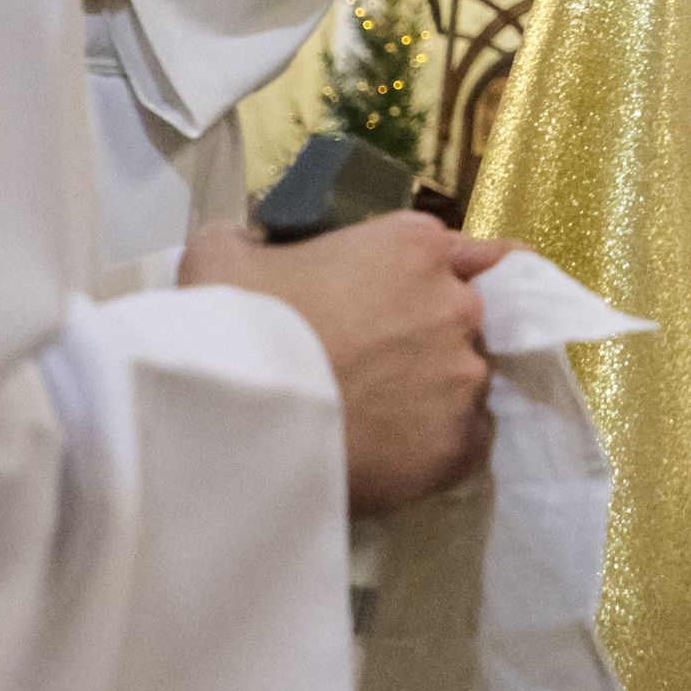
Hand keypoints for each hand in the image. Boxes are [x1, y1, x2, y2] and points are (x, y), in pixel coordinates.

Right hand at [183, 213, 512, 511]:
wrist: (230, 418)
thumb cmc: (233, 324)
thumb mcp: (225, 254)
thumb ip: (254, 238)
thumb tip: (254, 244)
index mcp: (415, 245)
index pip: (461, 255)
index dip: (428, 283)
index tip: (400, 306)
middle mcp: (457, 304)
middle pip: (463, 320)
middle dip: (426, 339)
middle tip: (372, 366)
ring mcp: (464, 376)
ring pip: (465, 382)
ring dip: (431, 393)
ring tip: (372, 417)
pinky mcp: (457, 445)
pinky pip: (462, 442)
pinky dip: (433, 447)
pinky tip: (388, 453)